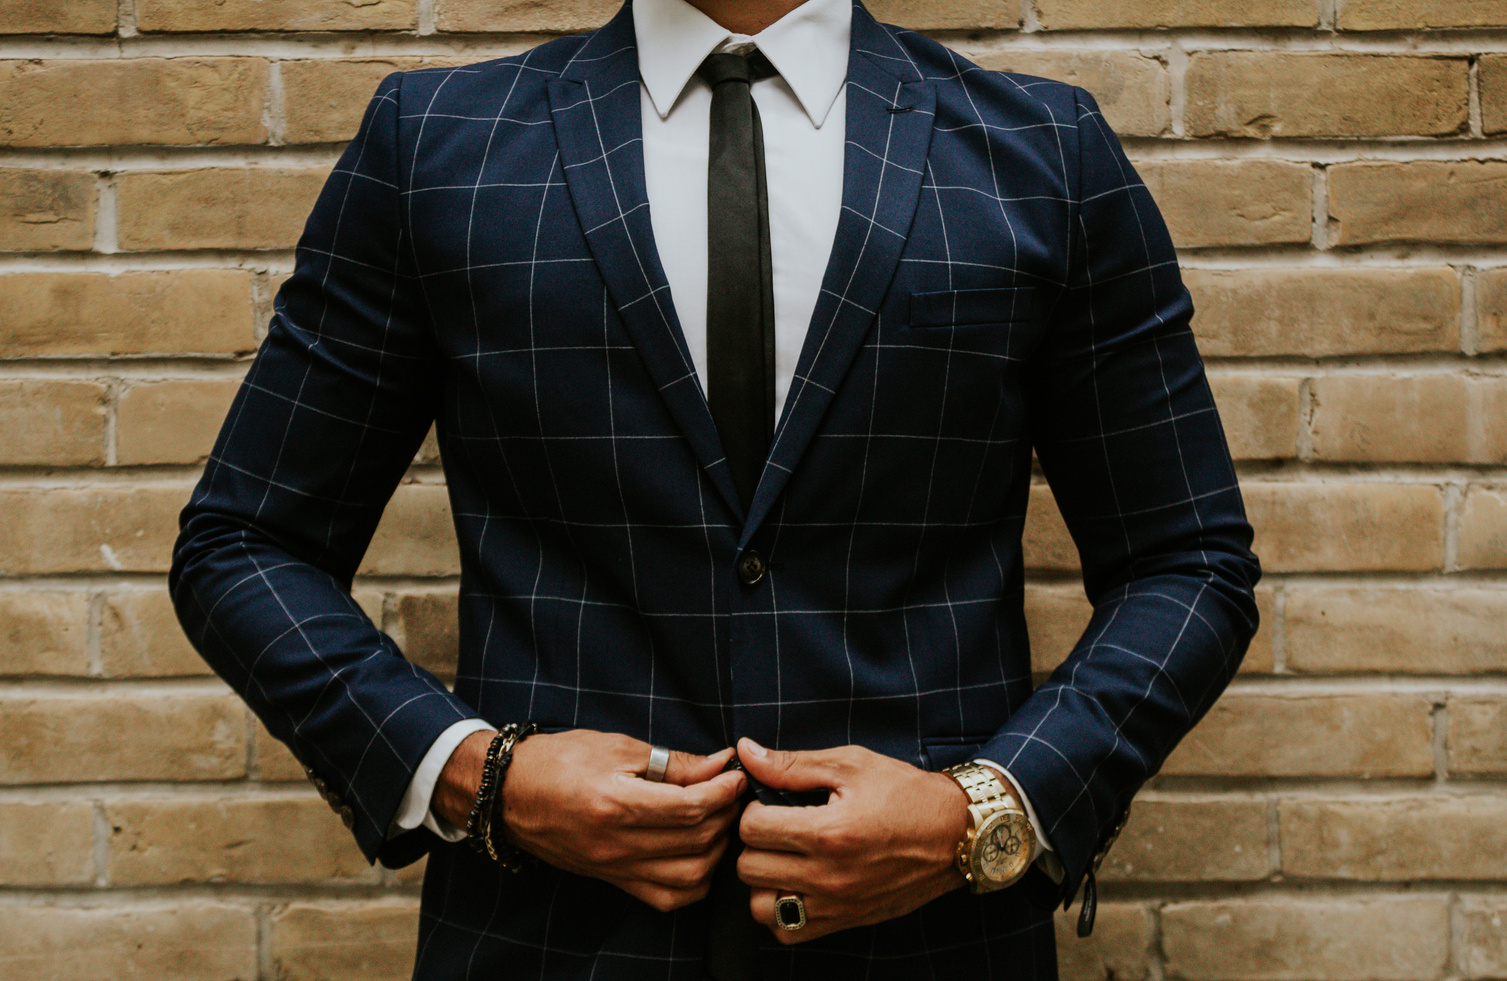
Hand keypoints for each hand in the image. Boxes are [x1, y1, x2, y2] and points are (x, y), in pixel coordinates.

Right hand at [476, 730, 744, 911]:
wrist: (509, 794)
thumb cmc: (560, 761)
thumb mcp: (617, 747)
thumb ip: (673, 762)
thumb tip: (720, 765)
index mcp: (614, 804)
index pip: (690, 807)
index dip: (724, 791)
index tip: (736, 775)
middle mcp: (615, 844)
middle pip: (696, 841)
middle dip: (726, 815)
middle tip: (732, 792)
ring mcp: (614, 869)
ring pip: (689, 877)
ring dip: (716, 850)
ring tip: (718, 820)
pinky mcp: (613, 881)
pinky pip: (667, 897)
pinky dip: (694, 880)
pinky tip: (699, 853)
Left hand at [735, 737, 972, 942]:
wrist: (955, 835)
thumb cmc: (905, 793)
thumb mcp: (851, 765)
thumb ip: (792, 764)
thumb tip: (746, 752)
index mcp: (829, 832)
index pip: (752, 828)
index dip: (753, 808)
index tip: (770, 802)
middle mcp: (829, 876)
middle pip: (749, 867)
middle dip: (754, 842)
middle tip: (775, 827)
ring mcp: (836, 905)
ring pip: (760, 906)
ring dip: (762, 880)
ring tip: (781, 858)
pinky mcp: (845, 922)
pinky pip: (787, 931)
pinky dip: (780, 910)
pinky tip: (793, 884)